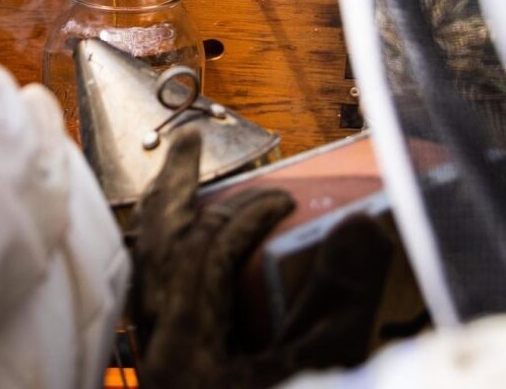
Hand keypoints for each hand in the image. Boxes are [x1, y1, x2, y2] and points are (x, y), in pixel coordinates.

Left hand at [130, 129, 393, 388]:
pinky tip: (176, 248)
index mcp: (187, 350)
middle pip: (151, 246)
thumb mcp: (322, 376)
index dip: (245, 216)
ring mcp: (153, 357)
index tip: (285, 198)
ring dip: (162, 217)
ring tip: (177, 178)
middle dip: (172, 186)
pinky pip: (147, 295)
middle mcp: (156, 347)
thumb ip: (343, 307)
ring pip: (141, 268)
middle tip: (192, 140)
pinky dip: (160, 258)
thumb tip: (364, 227)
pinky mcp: (162, 367)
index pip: (206, 254)